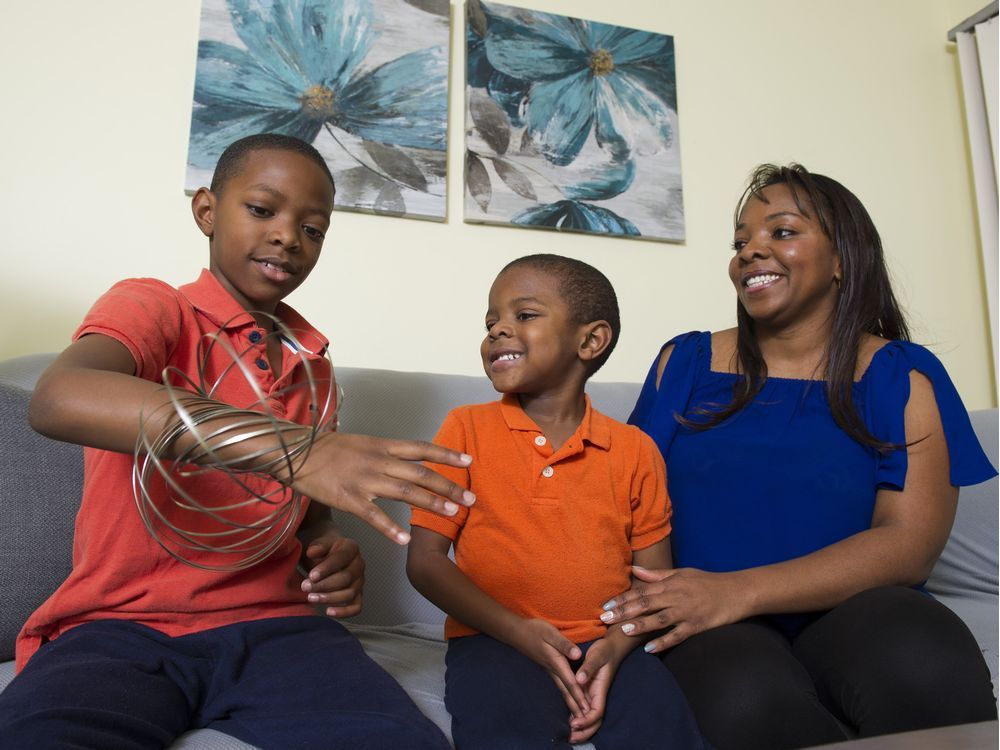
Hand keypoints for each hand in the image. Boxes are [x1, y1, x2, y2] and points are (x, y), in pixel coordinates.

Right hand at [287, 432, 474, 544]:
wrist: (296, 452)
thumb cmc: (329, 449)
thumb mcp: (363, 443)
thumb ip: (386, 452)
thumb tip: (408, 459)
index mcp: (383, 446)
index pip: (422, 448)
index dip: (446, 454)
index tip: (469, 460)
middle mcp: (379, 461)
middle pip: (421, 473)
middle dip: (449, 485)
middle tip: (471, 497)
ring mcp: (365, 480)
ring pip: (405, 493)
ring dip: (431, 504)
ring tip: (452, 513)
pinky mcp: (348, 498)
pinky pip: (374, 516)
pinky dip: (390, 528)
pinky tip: (405, 539)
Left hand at [301, 533, 364, 616]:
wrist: (328, 557)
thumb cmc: (323, 551)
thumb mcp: (318, 544)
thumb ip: (317, 546)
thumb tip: (312, 552)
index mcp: (351, 548)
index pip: (342, 558)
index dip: (327, 568)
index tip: (312, 576)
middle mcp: (359, 564)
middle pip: (346, 578)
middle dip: (324, 585)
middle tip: (306, 587)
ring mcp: (360, 581)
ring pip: (350, 593)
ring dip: (329, 598)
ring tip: (311, 598)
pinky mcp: (358, 595)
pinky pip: (356, 607)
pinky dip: (344, 612)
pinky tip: (328, 611)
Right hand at [510, 619, 590, 718]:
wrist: (517, 632)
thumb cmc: (534, 631)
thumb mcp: (550, 633)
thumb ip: (564, 644)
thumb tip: (578, 655)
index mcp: (556, 662)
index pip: (570, 682)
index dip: (579, 696)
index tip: (587, 710)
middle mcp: (554, 670)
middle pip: (567, 691)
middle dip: (576, 706)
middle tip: (585, 722)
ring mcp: (550, 671)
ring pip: (563, 690)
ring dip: (571, 704)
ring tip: (579, 717)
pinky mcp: (549, 668)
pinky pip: (560, 686)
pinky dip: (566, 695)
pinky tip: (569, 700)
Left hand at [568, 639, 619, 743]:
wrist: (612, 644)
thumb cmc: (605, 649)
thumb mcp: (597, 655)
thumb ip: (589, 667)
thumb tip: (579, 680)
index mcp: (600, 688)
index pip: (597, 711)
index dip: (587, 721)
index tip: (574, 724)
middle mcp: (597, 694)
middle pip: (594, 720)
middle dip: (585, 731)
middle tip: (571, 738)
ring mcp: (593, 693)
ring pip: (589, 716)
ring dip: (581, 728)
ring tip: (569, 736)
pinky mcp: (588, 690)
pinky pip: (584, 708)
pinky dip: (578, 717)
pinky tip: (569, 723)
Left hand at [600, 566, 750, 651]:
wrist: (736, 591)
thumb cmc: (707, 581)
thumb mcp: (681, 573)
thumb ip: (657, 575)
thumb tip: (634, 571)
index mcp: (670, 584)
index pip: (641, 591)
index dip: (623, 598)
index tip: (606, 604)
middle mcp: (676, 597)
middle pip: (646, 604)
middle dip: (624, 611)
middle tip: (605, 618)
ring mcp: (687, 612)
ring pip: (659, 619)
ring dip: (641, 625)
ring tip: (624, 630)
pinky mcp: (697, 626)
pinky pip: (678, 635)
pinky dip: (664, 642)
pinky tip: (650, 649)